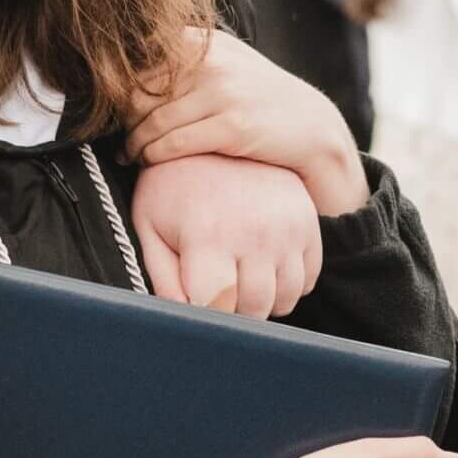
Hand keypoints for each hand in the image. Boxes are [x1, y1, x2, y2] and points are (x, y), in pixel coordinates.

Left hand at [124, 30, 368, 215]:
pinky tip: (148, 162)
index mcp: (204, 43)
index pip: (140, 67)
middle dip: (125, 122)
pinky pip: (174, 144)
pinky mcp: (233, 127)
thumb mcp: (227, 63)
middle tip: (121, 138)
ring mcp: (224, 94)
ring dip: (134, 145)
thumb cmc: (260, 98)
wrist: (312, 126)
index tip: (118, 114)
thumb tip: (130, 66)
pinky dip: (153, 157)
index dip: (121, 95)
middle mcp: (212, 63)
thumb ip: (186, 59)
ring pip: (154, 123)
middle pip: (141, 95)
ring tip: (130, 155)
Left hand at [131, 155, 320, 318]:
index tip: (197, 304)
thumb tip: (180, 317)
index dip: (206, 314)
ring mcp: (286, 229)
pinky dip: (288, 286)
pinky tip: (263, 270)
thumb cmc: (171, 187)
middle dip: (233, 312)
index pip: (217, 306)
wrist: (214, 139)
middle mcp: (254, 234)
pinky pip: (308, 279)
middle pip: (254, 308)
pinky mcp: (307, 223)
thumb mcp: (150, 225)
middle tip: (217, 295)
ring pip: (284, 299)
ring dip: (263, 303)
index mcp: (208, 236)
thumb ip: (162, 277)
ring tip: (239, 284)